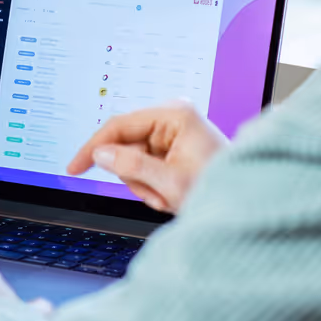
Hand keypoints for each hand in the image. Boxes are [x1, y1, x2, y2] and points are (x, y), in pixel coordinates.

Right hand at [65, 103, 227, 213]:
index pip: (119, 126)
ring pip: (133, 160)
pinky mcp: (173, 148)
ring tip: (168, 196)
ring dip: (145, 185)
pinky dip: (153, 186)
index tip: (75, 167)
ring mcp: (173, 133)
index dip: (93, 148)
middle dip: (135, 176)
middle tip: (156, 194)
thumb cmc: (218, 189)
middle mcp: (173, 119)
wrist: (246, 204)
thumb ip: (131, 167)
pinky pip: (145, 167)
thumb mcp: (170, 182)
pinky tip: (171, 193)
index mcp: (174, 115)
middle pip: (125, 146)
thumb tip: (101, 154)